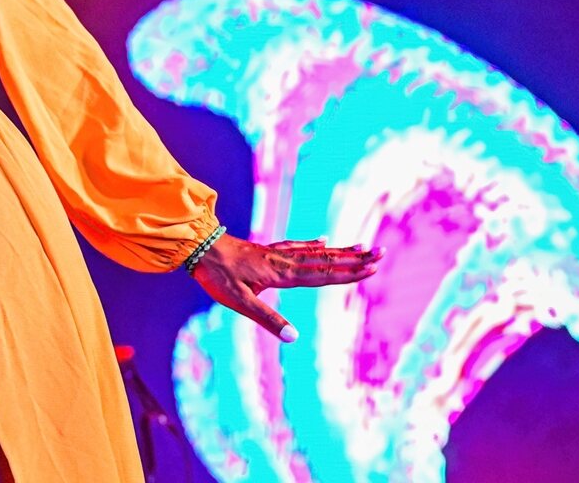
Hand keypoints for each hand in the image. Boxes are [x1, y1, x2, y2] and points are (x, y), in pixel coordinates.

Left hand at [189, 236, 381, 341]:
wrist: (198, 247)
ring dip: (340, 251)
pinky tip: (322, 241)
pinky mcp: (267, 250)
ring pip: (315, 251)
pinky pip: (296, 246)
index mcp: (282, 274)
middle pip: (326, 260)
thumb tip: (293, 338)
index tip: (371, 269)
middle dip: (354, 259)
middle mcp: (284, 261)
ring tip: (361, 247)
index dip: (348, 274)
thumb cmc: (217, 276)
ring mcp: (276, 253)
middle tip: (380, 253)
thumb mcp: (239, 302)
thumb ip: (267, 319)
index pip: (323, 275)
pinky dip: (313, 244)